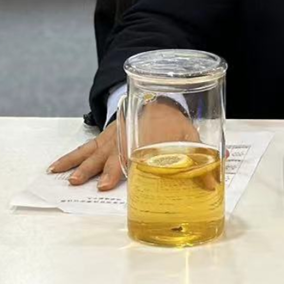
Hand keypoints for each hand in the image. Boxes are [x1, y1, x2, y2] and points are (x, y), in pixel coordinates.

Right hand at [49, 102, 197, 190]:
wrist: (159, 100)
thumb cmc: (176, 122)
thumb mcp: (192, 135)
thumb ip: (204, 150)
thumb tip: (227, 157)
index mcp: (148, 139)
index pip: (134, 155)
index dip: (122, 169)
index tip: (109, 182)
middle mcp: (127, 138)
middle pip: (109, 155)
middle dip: (96, 170)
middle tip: (81, 183)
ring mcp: (113, 137)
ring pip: (93, 151)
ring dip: (79, 165)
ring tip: (66, 178)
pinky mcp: (105, 137)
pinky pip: (86, 147)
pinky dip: (71, 157)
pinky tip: (56, 167)